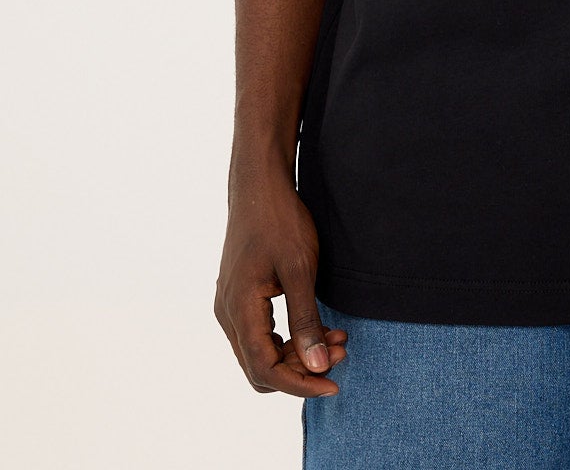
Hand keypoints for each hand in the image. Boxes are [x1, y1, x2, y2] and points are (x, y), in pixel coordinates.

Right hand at [214, 171, 348, 395]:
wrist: (259, 184)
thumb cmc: (280, 220)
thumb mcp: (300, 269)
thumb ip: (306, 320)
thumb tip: (317, 366)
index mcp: (239, 309)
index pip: (265, 369)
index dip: (300, 384)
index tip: (333, 384)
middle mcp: (228, 313)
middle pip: (261, 366)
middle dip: (302, 368)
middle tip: (340, 352)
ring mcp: (230, 305)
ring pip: (261, 351)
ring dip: (297, 353)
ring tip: (336, 339)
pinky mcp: (239, 296)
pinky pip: (261, 333)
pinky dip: (288, 338)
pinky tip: (317, 327)